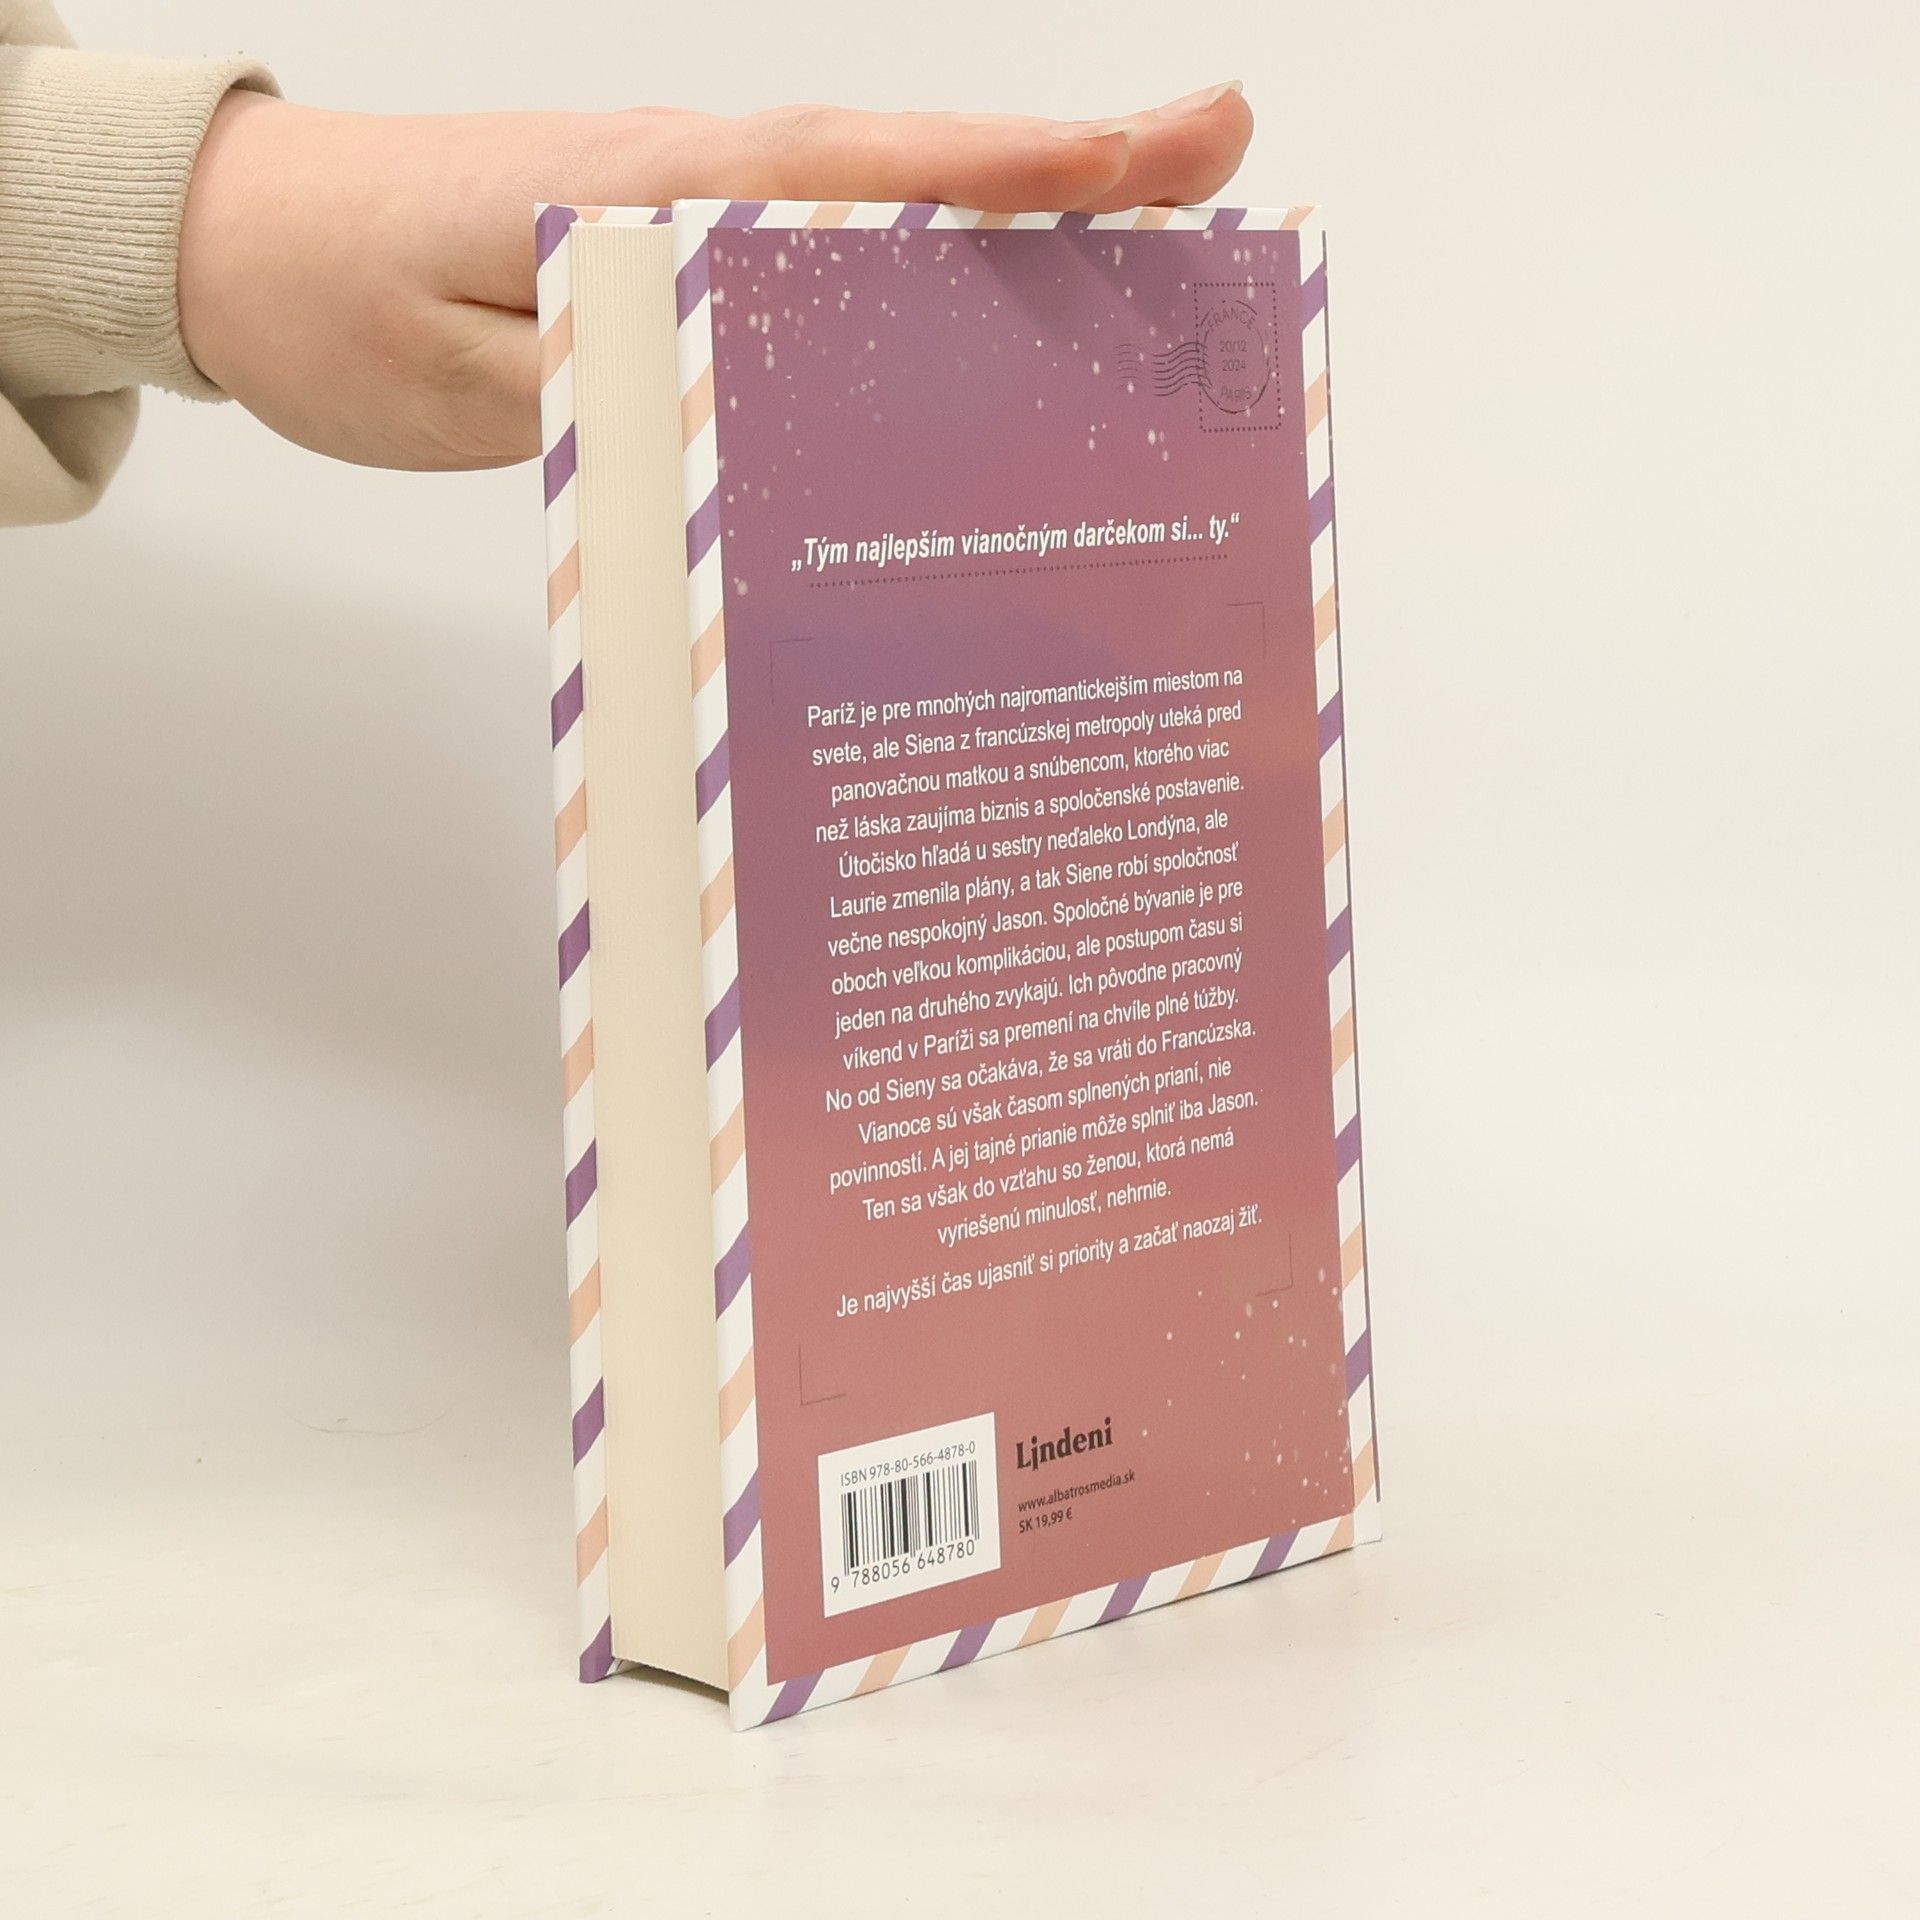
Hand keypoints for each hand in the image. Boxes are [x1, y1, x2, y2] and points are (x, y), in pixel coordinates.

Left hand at [177, 86, 1253, 471]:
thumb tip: (761, 386)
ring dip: (1014, 220)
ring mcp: (690, 210)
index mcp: (650, 197)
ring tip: (1154, 235)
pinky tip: (979, 309)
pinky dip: (918, 268)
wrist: (238, 246)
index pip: (853, 178)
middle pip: (906, 173)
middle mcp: (691, 185)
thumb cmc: (333, 303)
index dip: (1000, 176)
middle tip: (1215, 164)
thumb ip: (613, 374)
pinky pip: (822, 257)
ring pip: (880, 212)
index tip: (1138, 165)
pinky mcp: (676, 251)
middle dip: (1065, 173)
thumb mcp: (463, 372)